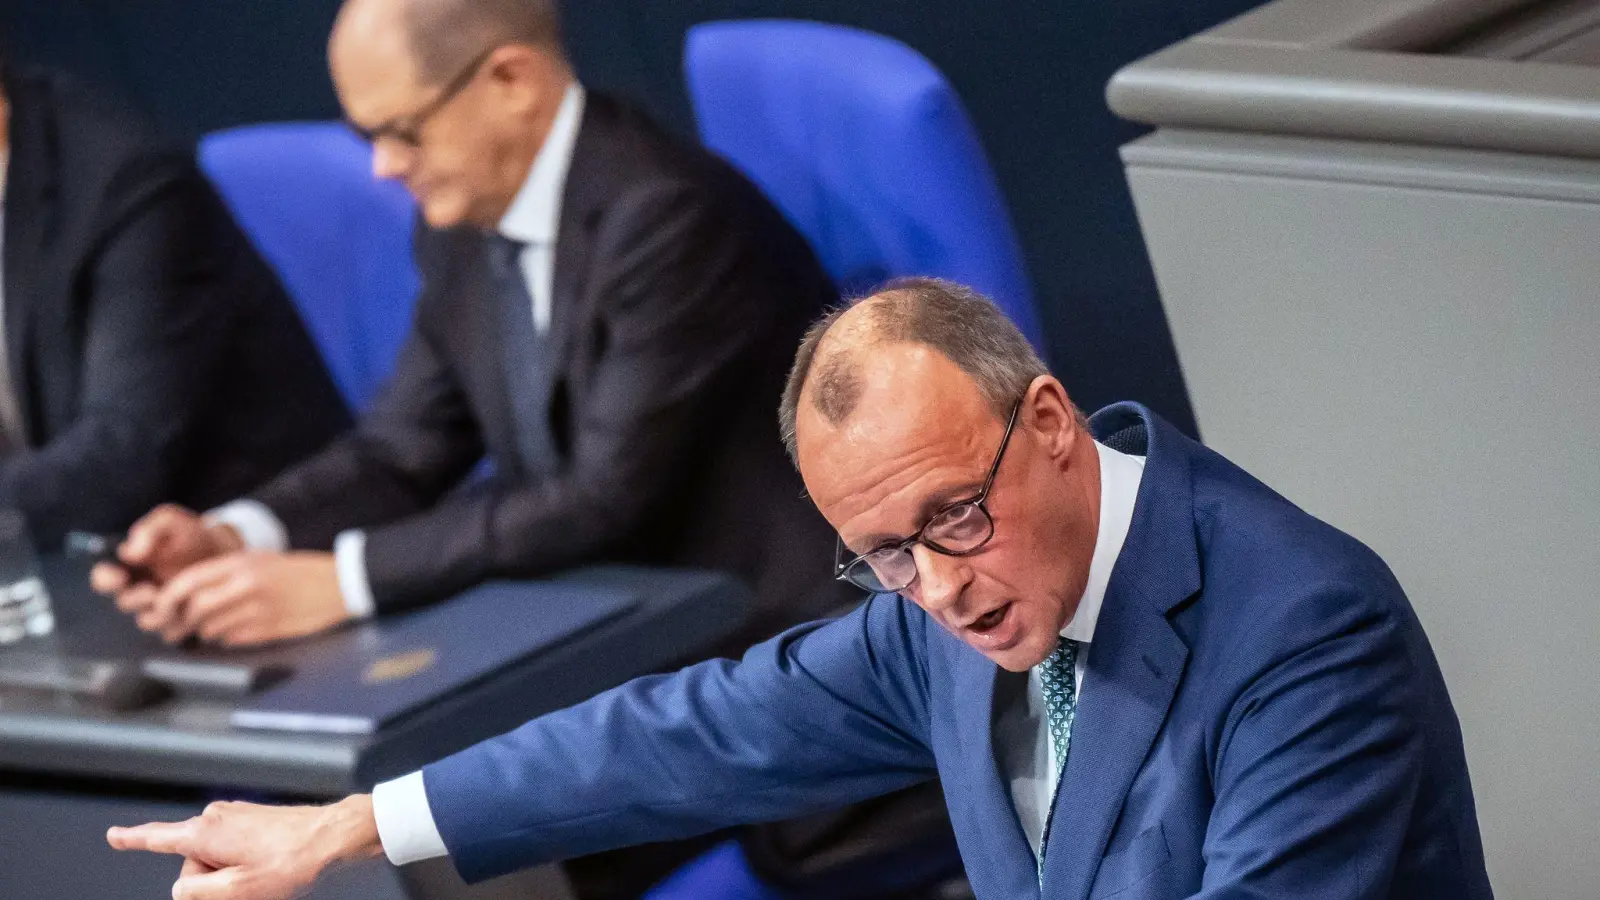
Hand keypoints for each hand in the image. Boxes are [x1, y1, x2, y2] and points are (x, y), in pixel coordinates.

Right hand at [92, 504, 243, 610]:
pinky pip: (174, 632)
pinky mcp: (180, 622)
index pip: (103, 577)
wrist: (225, 552)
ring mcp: (158, 609)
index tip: (118, 576)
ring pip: (148, 621)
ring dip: (159, 613)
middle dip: (136, 599)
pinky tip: (196, 611)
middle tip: (151, 592)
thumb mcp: (171, 522)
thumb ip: (149, 530)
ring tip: (179, 600)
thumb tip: (130, 551)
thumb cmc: (192, 535)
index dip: (105, 579)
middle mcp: (138, 591)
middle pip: (125, 603)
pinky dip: (182, 624)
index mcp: (128, 567)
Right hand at [107, 795, 382, 899]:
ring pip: (217, 860)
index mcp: (204, 832)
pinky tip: (270, 873)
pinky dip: (244, 868)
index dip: (132, 840)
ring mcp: (237, 816)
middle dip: (210, 885)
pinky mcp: (255, 820)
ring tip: (266, 880)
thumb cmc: (292, 863)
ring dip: (231, 878)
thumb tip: (180, 889)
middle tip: (247, 892)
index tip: (113, 836)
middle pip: (192, 864)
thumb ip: (196, 893)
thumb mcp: (237, 891)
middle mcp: (216, 817)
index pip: (157, 838)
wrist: (336, 837)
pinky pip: (236, 851)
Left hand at [135, 551, 351, 646]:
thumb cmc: (294, 571)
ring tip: (211, 627)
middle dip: (182, 621)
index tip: (160, 609)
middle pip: (195, 608)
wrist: (337, 584)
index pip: (187, 582)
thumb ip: (223, 574)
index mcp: (240, 564)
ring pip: (210, 628)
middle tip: (176, 627)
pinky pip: (231, 640)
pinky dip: (226, 638)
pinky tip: (236, 630)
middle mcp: (245, 585)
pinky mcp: (267, 630)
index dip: (167, 599)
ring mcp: (256, 610)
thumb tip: (187, 597)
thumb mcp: (257, 561)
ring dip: (204, 631)